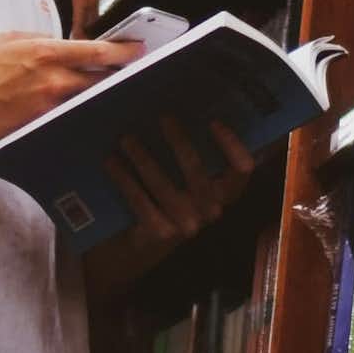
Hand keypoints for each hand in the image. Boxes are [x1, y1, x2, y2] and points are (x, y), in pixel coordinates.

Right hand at [0, 31, 138, 153]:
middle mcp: (54, 80)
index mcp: (45, 52)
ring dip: (103, 95)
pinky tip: (89, 112)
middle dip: (119, 75)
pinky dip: (83, 112)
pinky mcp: (47, 126)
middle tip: (133, 73)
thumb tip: (62, 42)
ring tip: (114, 92)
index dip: (123, 51)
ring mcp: (52, 106)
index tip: (138, 49)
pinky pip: (74, 117)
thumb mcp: (6, 40)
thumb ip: (38, 38)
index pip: (97, 51)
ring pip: (91, 99)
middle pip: (102, 78)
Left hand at [88, 117, 256, 292]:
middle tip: (163, 117)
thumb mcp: (189, 182)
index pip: (242, 169)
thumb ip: (196, 154)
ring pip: (162, 184)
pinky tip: (111, 162)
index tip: (213, 121)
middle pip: (196, 170)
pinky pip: (139, 200)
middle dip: (179, 141)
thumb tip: (187, 106)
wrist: (144, 245)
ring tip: (126, 138)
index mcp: (225, 193)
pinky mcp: (159, 234)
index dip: (232, 145)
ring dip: (142, 157)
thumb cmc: (169, 200)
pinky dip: (124, 179)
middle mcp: (210, 211)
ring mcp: (186, 225)